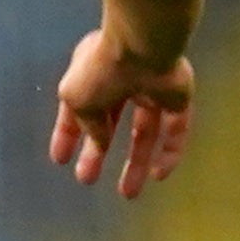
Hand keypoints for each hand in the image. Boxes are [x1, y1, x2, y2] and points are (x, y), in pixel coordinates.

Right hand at [48, 28, 191, 198]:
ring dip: (137, 163)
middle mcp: (122, 82)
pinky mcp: (179, 98)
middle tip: (87, 180)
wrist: (143, 46)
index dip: (68, 135)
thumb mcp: (77, 99)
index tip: (60, 161)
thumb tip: (99, 144)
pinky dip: (169, 153)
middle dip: (99, 154)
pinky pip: (175, 130)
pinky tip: (159, 176)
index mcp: (92, 74)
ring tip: (128, 193)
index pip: (78, 110)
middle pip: (112, 124)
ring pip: (146, 132)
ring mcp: (152, 90)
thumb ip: (88, 125)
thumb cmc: (101, 69)